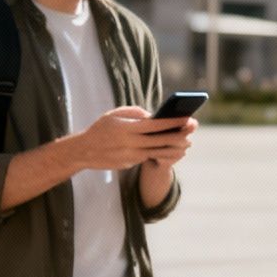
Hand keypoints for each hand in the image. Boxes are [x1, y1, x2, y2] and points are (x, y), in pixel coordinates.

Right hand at [74, 106, 190, 171]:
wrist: (84, 151)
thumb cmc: (102, 128)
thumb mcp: (115, 114)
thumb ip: (136, 113)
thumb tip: (155, 116)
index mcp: (127, 128)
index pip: (155, 125)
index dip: (172, 122)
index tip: (187, 118)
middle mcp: (130, 144)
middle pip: (160, 141)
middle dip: (179, 136)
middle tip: (192, 130)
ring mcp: (130, 156)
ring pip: (158, 152)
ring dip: (174, 148)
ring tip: (187, 143)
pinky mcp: (130, 164)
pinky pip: (149, 158)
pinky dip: (162, 154)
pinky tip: (172, 150)